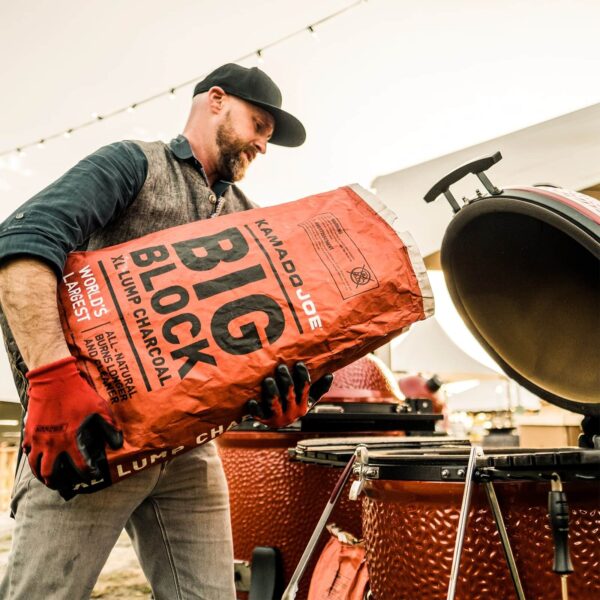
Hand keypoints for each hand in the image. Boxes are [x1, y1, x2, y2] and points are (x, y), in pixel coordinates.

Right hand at [23, 356, 122, 488]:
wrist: (54, 380)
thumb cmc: (79, 394)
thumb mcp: (100, 409)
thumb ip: (110, 427)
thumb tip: (118, 444)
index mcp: (71, 439)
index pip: (80, 466)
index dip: (88, 474)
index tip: (92, 475)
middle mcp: (52, 443)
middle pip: (51, 474)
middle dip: (59, 484)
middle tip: (66, 486)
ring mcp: (38, 439)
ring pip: (35, 467)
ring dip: (43, 476)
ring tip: (49, 479)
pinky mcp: (29, 432)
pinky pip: (27, 452)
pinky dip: (32, 459)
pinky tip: (38, 459)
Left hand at [246, 362, 332, 427]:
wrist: (273, 421)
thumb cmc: (291, 404)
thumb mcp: (307, 399)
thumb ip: (319, 389)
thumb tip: (331, 375)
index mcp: (303, 405)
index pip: (305, 388)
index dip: (302, 375)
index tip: (298, 363)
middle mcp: (291, 413)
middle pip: (289, 393)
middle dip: (285, 379)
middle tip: (280, 366)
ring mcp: (277, 418)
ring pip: (274, 403)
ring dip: (271, 390)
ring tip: (268, 379)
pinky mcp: (263, 420)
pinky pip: (259, 414)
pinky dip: (256, 408)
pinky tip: (252, 400)